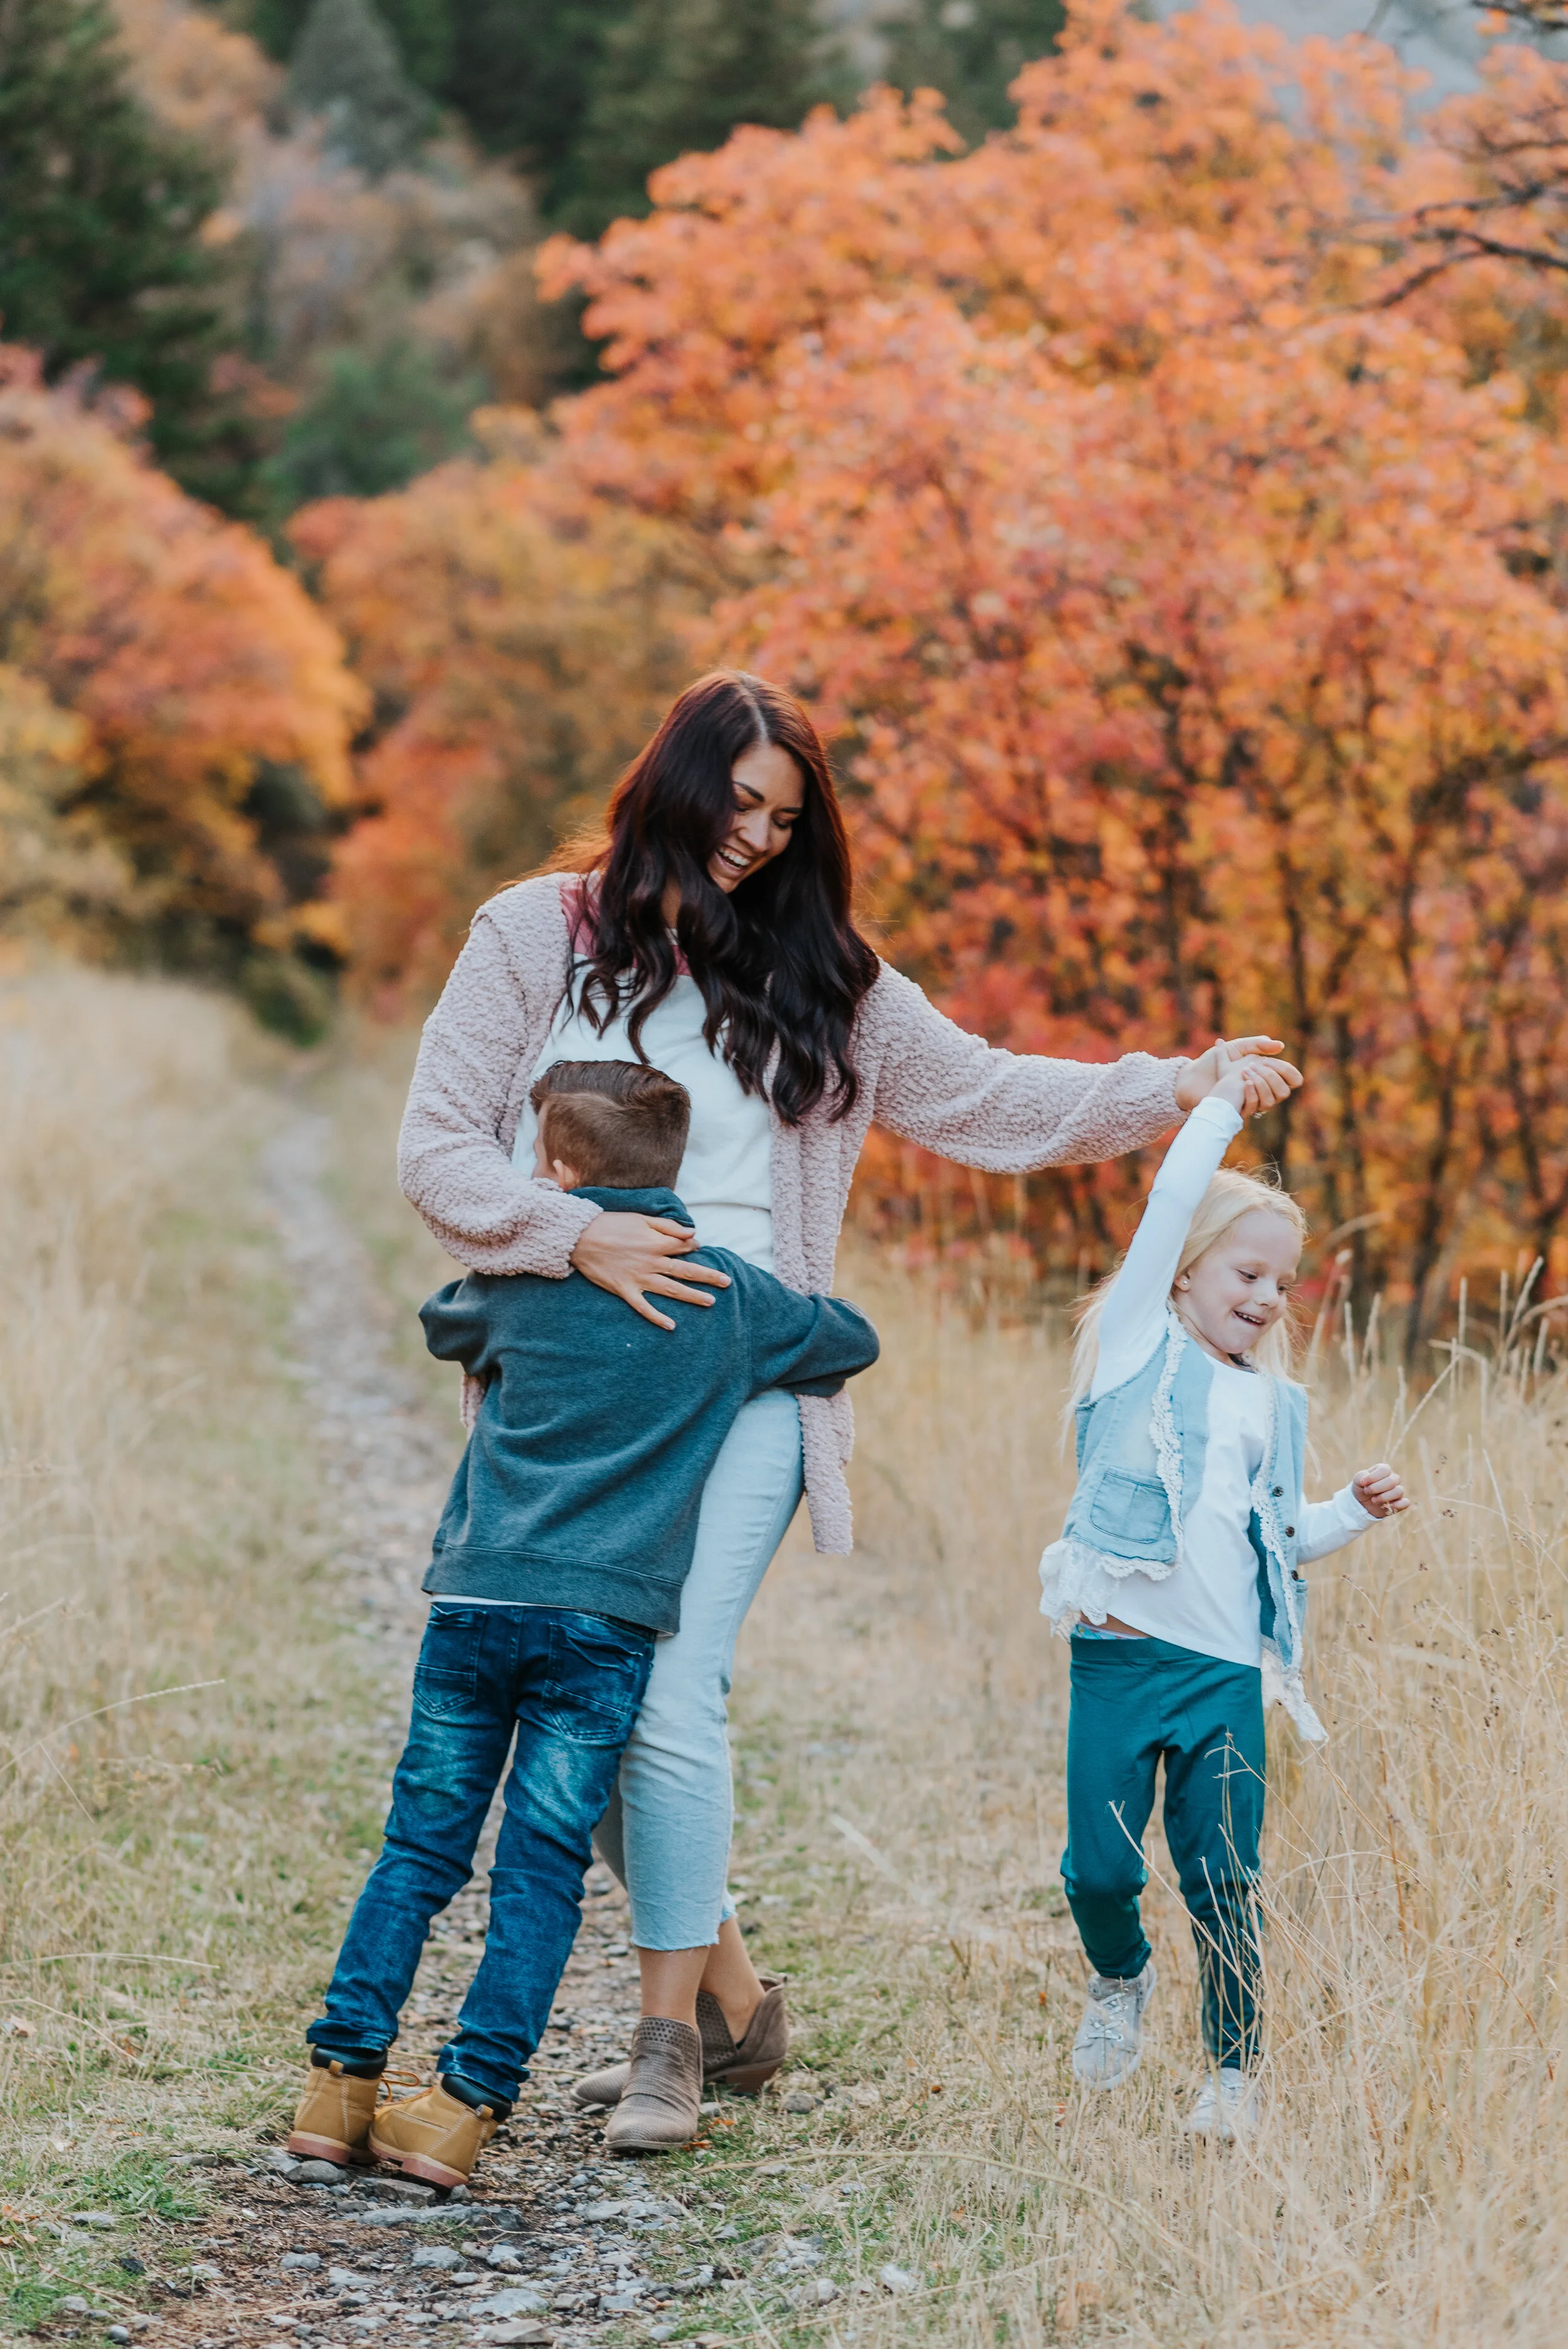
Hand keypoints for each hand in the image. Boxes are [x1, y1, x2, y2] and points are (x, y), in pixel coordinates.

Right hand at [569, 1211, 730, 1331]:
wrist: (581, 1238)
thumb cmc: (611, 1224)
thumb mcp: (641, 1218)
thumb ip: (668, 1226)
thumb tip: (693, 1234)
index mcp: (657, 1243)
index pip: (684, 1248)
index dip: (694, 1248)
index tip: (699, 1249)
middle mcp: (652, 1262)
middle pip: (686, 1271)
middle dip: (708, 1277)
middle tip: (727, 1283)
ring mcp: (639, 1278)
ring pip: (671, 1290)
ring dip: (692, 1296)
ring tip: (710, 1302)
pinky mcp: (625, 1290)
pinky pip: (644, 1307)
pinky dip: (657, 1317)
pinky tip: (671, 1326)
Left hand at [1208, 1042, 1301, 1119]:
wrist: (1192, 1079)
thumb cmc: (1212, 1063)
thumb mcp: (1236, 1048)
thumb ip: (1257, 1044)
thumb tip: (1280, 1046)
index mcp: (1264, 1075)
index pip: (1292, 1079)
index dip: (1288, 1072)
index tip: (1271, 1062)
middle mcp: (1261, 1091)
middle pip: (1284, 1091)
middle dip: (1271, 1076)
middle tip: (1252, 1067)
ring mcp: (1251, 1102)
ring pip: (1272, 1100)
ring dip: (1262, 1085)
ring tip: (1245, 1074)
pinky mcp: (1240, 1111)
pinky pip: (1255, 1106)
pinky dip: (1252, 1093)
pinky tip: (1244, 1084)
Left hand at [1353, 1463, 1408, 1518]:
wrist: (1362, 1503)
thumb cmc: (1362, 1488)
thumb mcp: (1357, 1480)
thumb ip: (1362, 1476)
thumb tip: (1366, 1481)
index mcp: (1384, 1470)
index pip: (1385, 1470)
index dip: (1373, 1477)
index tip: (1363, 1483)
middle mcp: (1394, 1478)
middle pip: (1392, 1481)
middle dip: (1376, 1488)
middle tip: (1367, 1491)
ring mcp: (1398, 1490)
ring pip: (1399, 1491)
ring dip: (1384, 1497)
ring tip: (1373, 1500)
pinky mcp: (1400, 1502)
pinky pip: (1405, 1502)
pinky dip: (1397, 1505)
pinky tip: (1386, 1506)